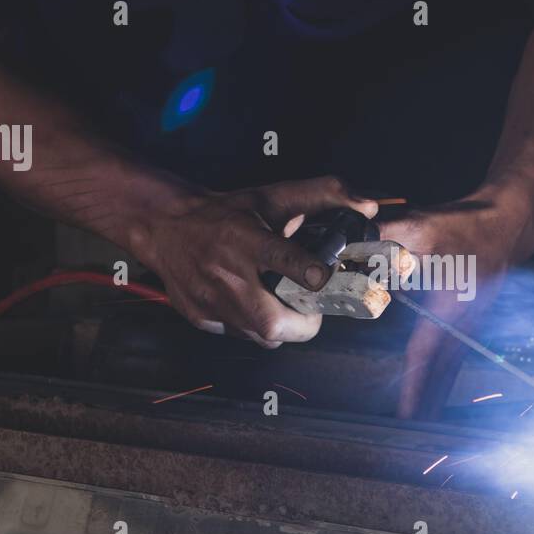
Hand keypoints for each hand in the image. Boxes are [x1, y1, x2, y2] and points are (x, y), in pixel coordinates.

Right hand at [128, 175, 377, 346]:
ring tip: (285, 304)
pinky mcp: (201, 318)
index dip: (309, 273)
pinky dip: (255, 327)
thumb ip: (321, 197)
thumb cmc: (226, 213)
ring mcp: (211, 302)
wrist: (166, 227)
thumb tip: (367, 205)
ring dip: (282, 327)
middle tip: (312, 307)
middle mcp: (226, 274)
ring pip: (261, 336)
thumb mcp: (270, 197)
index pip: (281, 259)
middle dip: (303, 323)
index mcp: (244, 239)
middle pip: (271, 323)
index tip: (325, 278)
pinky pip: (241, 335)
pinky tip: (255, 305)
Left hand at [381, 186, 533, 417]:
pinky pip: (459, 350)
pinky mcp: (475, 313)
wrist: (509, 220)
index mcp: (449, 307)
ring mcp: (472, 319)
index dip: (415, 385)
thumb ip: (382, 240)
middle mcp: (463, 320)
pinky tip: (443, 379)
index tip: (408, 415)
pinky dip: (448, 370)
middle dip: (427, 399)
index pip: (425, 353)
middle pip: (441, 369)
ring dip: (438, 389)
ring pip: (452, 362)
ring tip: (427, 415)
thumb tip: (346, 249)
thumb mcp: (422, 228)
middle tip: (414, 428)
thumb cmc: (468, 224)